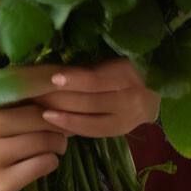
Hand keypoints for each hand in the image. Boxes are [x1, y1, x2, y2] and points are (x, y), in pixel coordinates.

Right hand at [0, 102, 68, 190]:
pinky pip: (40, 167)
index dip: (53, 104)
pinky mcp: (1, 183)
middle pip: (44, 121)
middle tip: (62, 134)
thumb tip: (44, 95)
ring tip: (54, 149)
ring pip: (45, 143)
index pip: (33, 99)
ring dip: (57, 146)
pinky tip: (44, 164)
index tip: (61, 111)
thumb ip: (5, 109)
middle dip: (60, 128)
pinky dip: (50, 163)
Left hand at [31, 57, 160, 137]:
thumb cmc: (128, 65)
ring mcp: (129, 119)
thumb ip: (88, 66)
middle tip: (34, 94)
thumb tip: (53, 68)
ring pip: (90, 120)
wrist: (156, 90)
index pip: (96, 80)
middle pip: (89, 102)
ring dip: (63, 115)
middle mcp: (132, 99)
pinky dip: (73, 127)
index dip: (74, 79)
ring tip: (40, 110)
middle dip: (59, 99)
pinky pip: (94, 131)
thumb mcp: (112, 59)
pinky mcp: (122, 130)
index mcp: (128, 74)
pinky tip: (55, 124)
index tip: (51, 78)